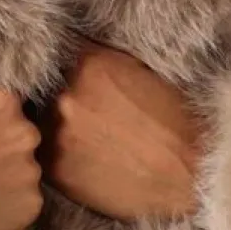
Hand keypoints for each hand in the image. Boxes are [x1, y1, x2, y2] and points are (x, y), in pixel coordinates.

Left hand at [38, 37, 204, 219]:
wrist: (189, 175)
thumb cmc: (175, 123)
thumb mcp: (141, 72)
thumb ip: (102, 64)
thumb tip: (76, 58)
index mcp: (88, 64)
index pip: (57, 55)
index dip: (63, 67)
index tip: (67, 77)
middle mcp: (66, 96)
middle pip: (45, 91)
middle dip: (58, 99)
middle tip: (84, 115)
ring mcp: (57, 135)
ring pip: (41, 125)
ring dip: (56, 129)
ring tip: (87, 140)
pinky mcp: (56, 171)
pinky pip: (46, 156)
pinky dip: (59, 156)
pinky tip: (85, 160)